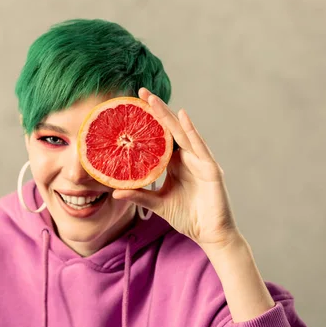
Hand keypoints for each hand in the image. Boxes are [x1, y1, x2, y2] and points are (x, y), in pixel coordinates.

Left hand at [112, 88, 239, 248]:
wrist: (210, 234)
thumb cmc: (188, 218)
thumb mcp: (158, 204)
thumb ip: (139, 196)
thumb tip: (115, 191)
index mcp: (176, 164)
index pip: (160, 138)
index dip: (148, 122)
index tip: (132, 107)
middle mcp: (188, 158)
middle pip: (170, 130)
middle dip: (156, 110)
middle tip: (140, 92)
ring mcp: (200, 161)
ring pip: (182, 133)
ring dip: (168, 116)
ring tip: (153, 99)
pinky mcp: (210, 168)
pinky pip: (199, 147)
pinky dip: (190, 131)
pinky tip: (182, 116)